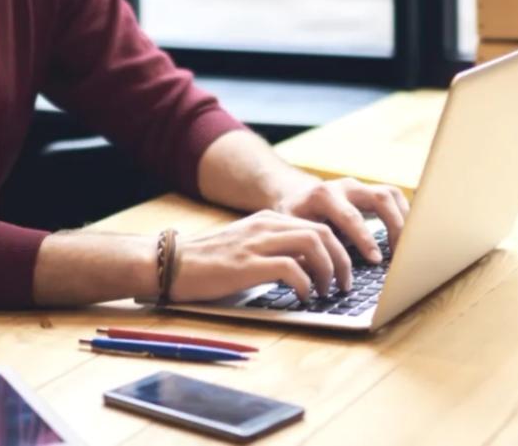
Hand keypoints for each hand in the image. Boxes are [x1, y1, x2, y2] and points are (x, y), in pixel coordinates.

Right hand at [170, 210, 350, 302]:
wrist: (172, 263)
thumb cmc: (210, 264)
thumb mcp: (248, 247)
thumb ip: (275, 251)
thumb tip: (308, 269)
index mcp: (268, 220)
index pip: (318, 225)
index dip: (339, 249)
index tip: (345, 270)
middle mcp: (266, 226)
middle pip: (323, 232)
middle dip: (342, 259)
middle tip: (345, 284)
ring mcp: (257, 243)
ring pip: (313, 244)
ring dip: (329, 270)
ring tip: (327, 291)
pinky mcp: (247, 265)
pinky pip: (290, 268)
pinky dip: (304, 283)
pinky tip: (303, 297)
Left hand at [273, 176, 409, 266]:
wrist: (295, 196)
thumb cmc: (294, 220)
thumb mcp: (292, 233)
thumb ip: (304, 250)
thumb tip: (316, 276)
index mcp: (323, 196)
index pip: (350, 217)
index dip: (365, 240)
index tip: (376, 260)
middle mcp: (344, 186)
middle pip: (379, 199)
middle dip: (393, 226)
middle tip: (400, 254)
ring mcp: (360, 186)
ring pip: (390, 195)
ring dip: (403, 220)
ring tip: (408, 247)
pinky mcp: (370, 190)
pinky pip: (394, 196)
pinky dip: (404, 214)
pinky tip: (406, 235)